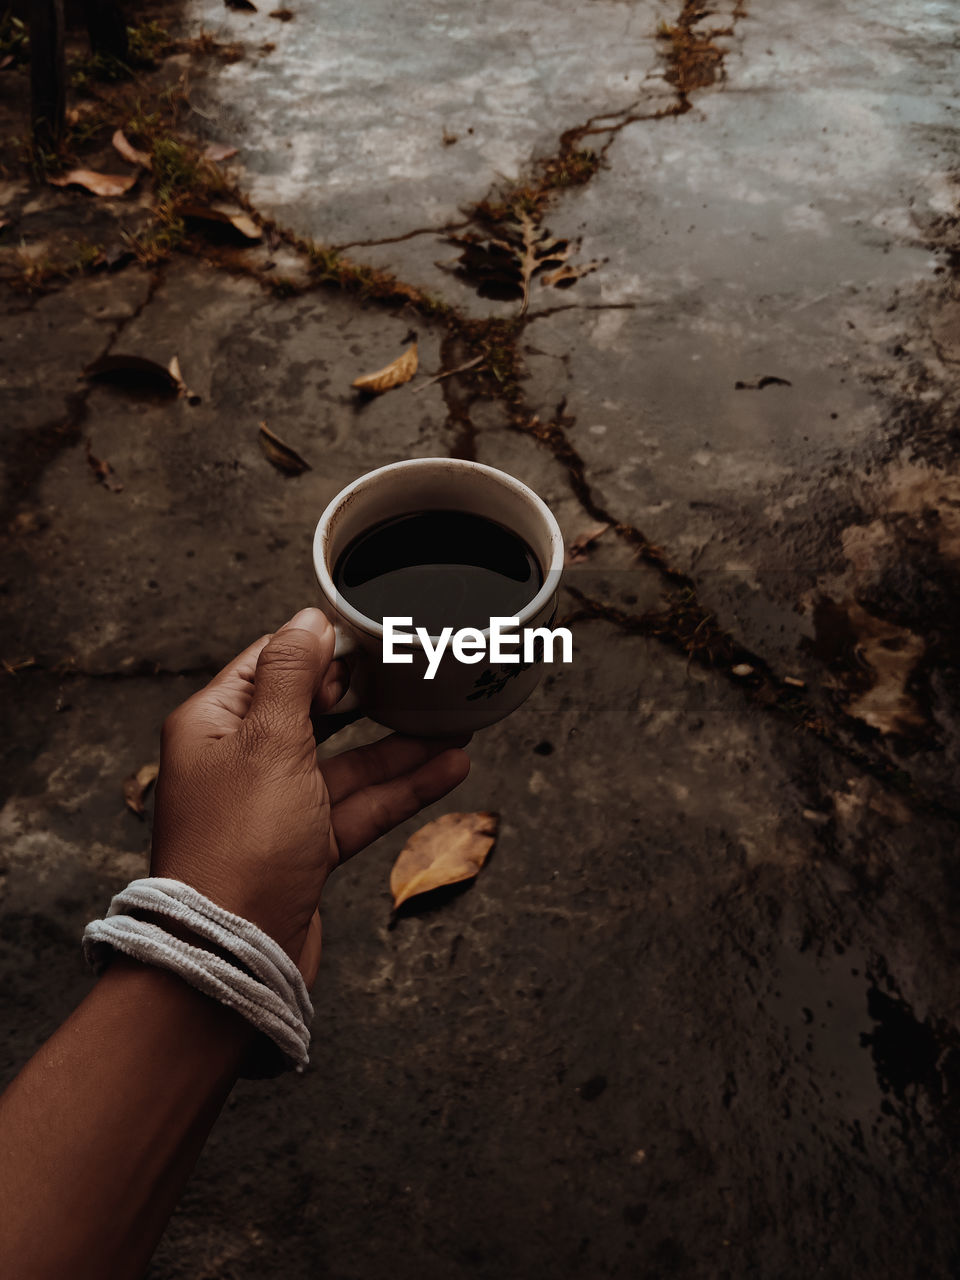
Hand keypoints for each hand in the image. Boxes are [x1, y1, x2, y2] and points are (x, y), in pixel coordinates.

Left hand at [150, 608, 469, 981]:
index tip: (371, 635)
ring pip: (347, 763)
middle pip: (313, 713)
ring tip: (455, 725)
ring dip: (400, 746)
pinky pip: (360, 806)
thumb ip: (292, 675)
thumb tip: (308, 621)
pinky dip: (402, 789)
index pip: (271, 664)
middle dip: (369, 696)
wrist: (232, 956)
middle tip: (418, 673)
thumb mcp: (268, 741)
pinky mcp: (305, 848)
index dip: (321, 647)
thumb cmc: (238, 847)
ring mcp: (275, 808)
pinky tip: (448, 770)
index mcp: (214, 724)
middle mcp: (241, 762)